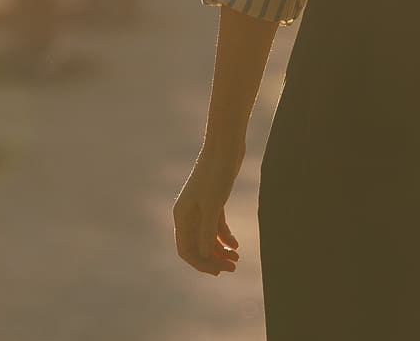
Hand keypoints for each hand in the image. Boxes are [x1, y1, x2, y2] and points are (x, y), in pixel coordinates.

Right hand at [174, 142, 244, 274]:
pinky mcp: (213, 202)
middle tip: (233, 268)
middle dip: (213, 259)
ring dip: (220, 250)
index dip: (200, 263)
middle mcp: (188, 214)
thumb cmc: (216, 175)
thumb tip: (204, 255)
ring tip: (237, 260)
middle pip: (197, 246)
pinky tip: (236, 246)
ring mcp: (200, 208)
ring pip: (207, 238)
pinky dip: (225, 238)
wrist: (225, 148)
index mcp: (182, 215)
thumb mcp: (213, 205)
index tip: (218, 271)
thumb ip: (207, 231)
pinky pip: (216, 227)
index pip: (186, 249)